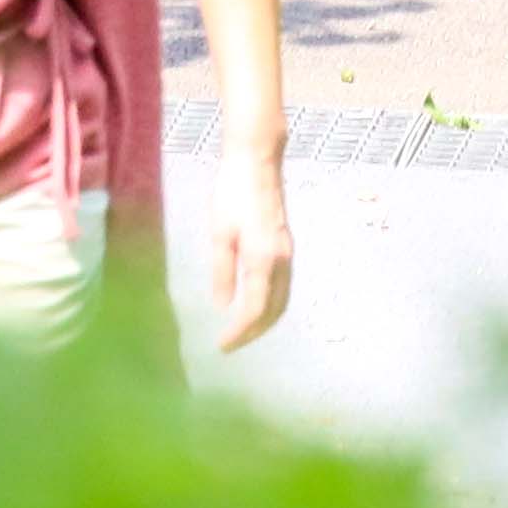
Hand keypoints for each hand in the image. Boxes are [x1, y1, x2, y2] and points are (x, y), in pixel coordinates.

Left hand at [208, 159, 296, 348]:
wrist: (256, 161)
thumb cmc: (232, 193)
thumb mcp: (220, 234)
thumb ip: (223, 271)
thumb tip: (224, 305)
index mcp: (263, 260)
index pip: (254, 310)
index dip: (240, 333)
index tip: (222, 346)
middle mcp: (281, 261)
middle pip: (275, 310)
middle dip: (256, 332)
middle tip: (232, 344)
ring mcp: (287, 253)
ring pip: (282, 299)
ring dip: (265, 320)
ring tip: (242, 331)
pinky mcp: (285, 245)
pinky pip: (283, 286)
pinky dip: (271, 304)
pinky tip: (255, 303)